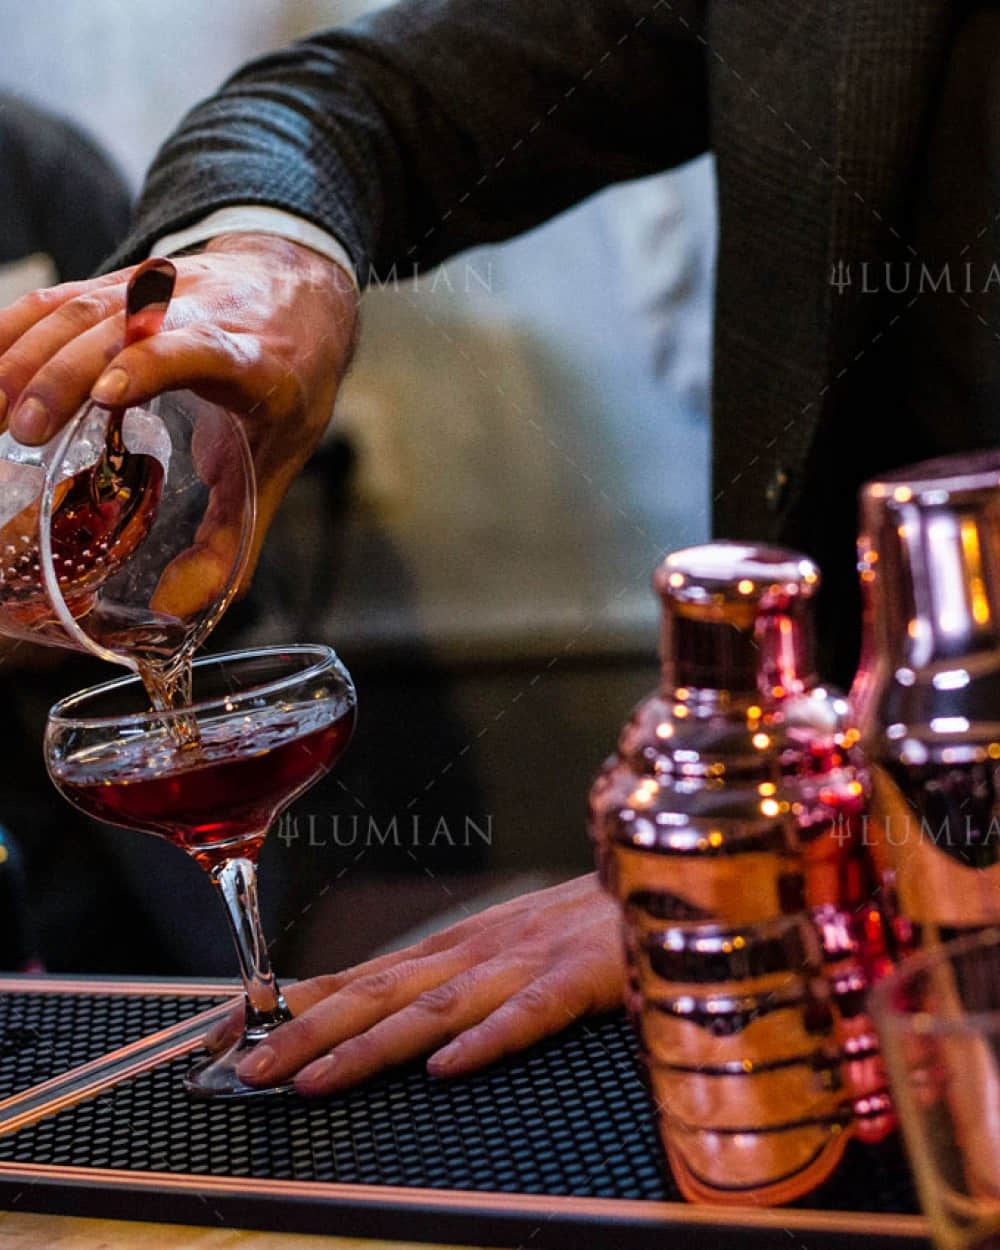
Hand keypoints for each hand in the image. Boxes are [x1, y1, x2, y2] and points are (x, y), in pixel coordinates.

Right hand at [0, 233, 358, 584]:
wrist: (299, 287)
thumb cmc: (289, 381)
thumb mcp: (280, 460)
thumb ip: (233, 537)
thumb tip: (178, 609)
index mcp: (252, 357)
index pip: (199, 347)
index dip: (154, 362)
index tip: (109, 393)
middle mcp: (200, 311)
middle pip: (122, 329)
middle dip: (67, 374)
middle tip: (25, 431)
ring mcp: (153, 292)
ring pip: (81, 309)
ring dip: (27, 355)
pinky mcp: (116, 285)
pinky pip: (54, 301)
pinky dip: (11, 333)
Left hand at [206, 873, 624, 1095]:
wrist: (665, 879)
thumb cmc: (583, 922)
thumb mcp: (503, 944)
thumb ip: (443, 978)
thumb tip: (368, 1009)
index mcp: (458, 944)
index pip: (362, 978)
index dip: (298, 1007)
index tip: (236, 1036)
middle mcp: (479, 948)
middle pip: (380, 993)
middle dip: (308, 1032)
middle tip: (249, 1070)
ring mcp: (527, 960)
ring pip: (436, 1006)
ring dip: (371, 1043)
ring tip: (315, 1079)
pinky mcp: (580, 978)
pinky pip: (529, 1015)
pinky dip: (487, 1039)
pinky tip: (446, 1068)